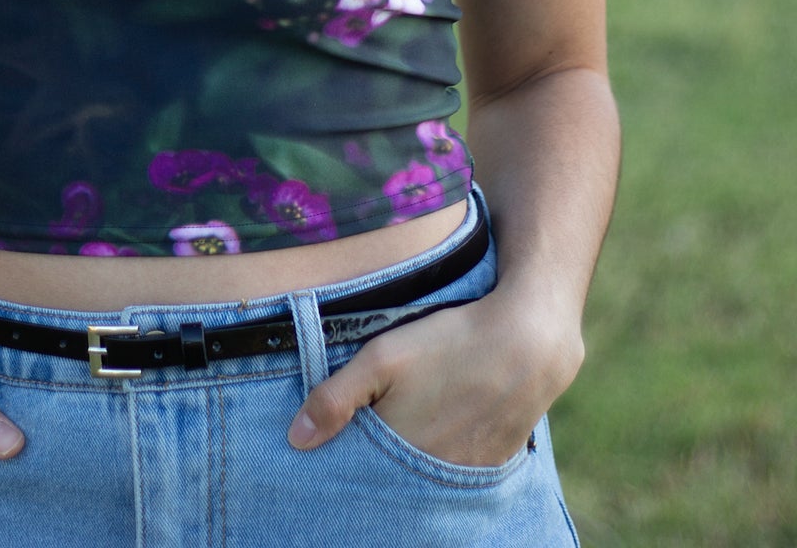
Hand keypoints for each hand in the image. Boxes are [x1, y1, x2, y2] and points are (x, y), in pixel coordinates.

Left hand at [287, 289, 581, 467]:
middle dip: (372, 465)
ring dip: (407, 462)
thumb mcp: (383, 357)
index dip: (341, 460)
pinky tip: (438, 430)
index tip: (329, 449)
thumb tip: (295, 440)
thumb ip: (335, 398)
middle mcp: (431, 476)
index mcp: (400, 453)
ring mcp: (464, 474)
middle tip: (371, 434)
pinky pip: (453, 474)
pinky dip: (439, 459)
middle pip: (389, 480)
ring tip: (404, 429)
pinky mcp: (490, 466)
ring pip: (421, 478)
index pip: (357, 473)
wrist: (527, 343)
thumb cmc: (449, 344)